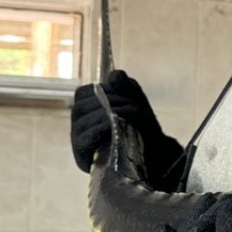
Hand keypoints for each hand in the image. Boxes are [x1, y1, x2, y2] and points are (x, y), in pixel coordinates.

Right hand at [70, 70, 183, 185]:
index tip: (127, 97)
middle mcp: (78, 123)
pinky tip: (116, 125)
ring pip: (82, 117)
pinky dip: (101, 126)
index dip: (105, 90)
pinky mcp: (80, 154)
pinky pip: (83, 136)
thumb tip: (114, 76)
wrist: (154, 155)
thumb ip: (125, 85)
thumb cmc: (141, 127)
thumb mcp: (135, 100)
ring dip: (110, 111)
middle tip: (134, 107)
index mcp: (86, 109)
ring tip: (131, 115)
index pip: (83, 93)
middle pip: (82, 104)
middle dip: (112, 100)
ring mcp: (77, 139)